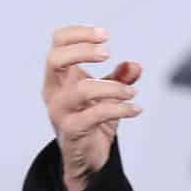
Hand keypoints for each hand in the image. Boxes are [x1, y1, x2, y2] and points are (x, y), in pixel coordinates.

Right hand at [41, 25, 142, 190]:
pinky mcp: (72, 130)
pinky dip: (121, 109)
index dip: (78, 33)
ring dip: (113, 87)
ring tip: (132, 92)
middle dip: (83, 50)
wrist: (85, 157)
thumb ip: (120, 77)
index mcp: (59, 76)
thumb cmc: (92, 118)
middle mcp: (54, 90)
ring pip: (82, 89)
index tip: (105, 35)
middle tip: (108, 53)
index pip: (57, 43)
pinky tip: (136, 109)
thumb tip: (135, 65)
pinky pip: (96, 114)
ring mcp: (60, 111)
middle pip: (56, 59)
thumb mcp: (108, 94)